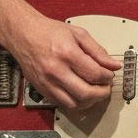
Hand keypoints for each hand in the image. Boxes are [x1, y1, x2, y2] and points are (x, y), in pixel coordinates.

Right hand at [3, 15, 120, 108]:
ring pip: (74, 104)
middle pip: (86, 93)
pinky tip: (80, 94)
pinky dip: (75, 103)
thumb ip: (98, 51)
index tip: (109, 75)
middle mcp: (56, 71)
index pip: (95, 74)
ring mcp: (47, 83)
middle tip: (106, 87)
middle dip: (102, 93)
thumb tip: (113, 65)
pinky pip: (62, 105)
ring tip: (95, 92)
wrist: (24, 34)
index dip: (107, 77)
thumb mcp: (78, 34)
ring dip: (90, 102)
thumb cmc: (48, 32)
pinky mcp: (42, 90)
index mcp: (67, 54)